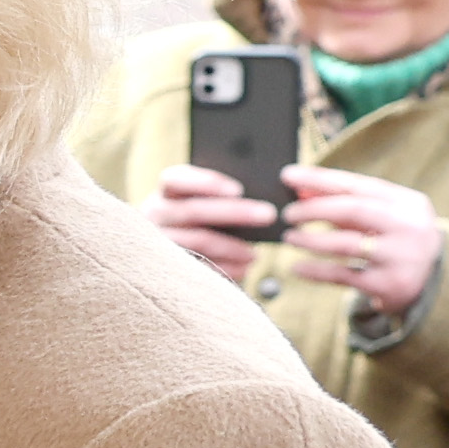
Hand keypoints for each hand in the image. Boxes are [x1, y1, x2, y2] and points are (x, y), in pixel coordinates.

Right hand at [146, 165, 275, 284]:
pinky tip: (243, 269)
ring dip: (230, 247)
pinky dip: (223, 268)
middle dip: (234, 213)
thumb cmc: (203, 222)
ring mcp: (156, 241)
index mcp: (167, 191)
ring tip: (256, 254)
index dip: (206, 182)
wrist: (173, 257)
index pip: (176, 178)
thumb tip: (294, 192)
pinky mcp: (163, 266)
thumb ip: (240, 193)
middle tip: (269, 215)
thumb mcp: (211, 202)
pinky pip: (196, 266)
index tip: (239, 189)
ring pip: (196, 241)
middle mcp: (155, 213)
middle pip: (193, 210)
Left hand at [273, 165, 445, 316]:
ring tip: (289, 237)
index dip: (320, 179)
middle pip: (354, 209)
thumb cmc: (395, 240)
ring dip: (312, 239)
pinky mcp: (390, 285)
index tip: (288, 175)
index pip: (358, 184)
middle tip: (287, 213)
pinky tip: (296, 267)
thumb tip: (301, 189)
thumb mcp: (380, 217)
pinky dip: (316, 271)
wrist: (431, 281)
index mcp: (408, 202)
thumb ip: (345, 202)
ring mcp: (401, 257)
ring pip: (347, 244)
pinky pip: (344, 276)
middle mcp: (410, 227)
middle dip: (315, 209)